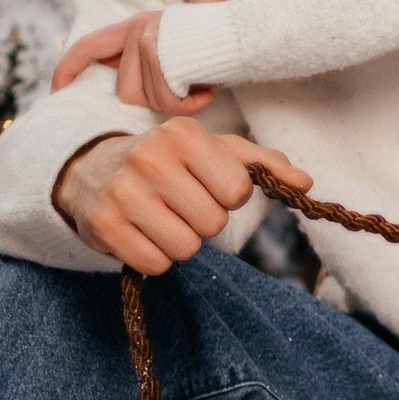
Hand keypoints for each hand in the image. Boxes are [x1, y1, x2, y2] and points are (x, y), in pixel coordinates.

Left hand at [50, 6, 207, 115]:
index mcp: (136, 25)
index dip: (68, 70)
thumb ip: (150, 64)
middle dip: (154, 102)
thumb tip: (127, 95)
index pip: (87, 46)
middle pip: (123, 90)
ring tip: (201, 88)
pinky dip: (188, 105)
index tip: (57, 92)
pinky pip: (164, 100)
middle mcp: (137, 27)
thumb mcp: (177, 52)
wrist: (249, 31)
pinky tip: (207, 90)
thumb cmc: (220, 50)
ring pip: (143, 98)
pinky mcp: (158, 50)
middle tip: (186, 96)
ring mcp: (147, 37)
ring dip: (175, 104)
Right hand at [53, 121, 308, 275]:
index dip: (228, 197)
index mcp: (184, 135)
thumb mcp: (215, 151)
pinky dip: (155, 257)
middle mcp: (150, 158)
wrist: (92, 169)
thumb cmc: (169, 161)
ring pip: (185, 248)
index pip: (237, 190)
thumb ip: (263, 164)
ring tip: (163, 219)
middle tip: (182, 205)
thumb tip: (306, 182)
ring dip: (182, 242)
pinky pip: (155, 264)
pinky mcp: (104, 225)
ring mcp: (123, 192)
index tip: (208, 187)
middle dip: (204, 221)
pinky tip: (142, 233)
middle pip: (212, 223)